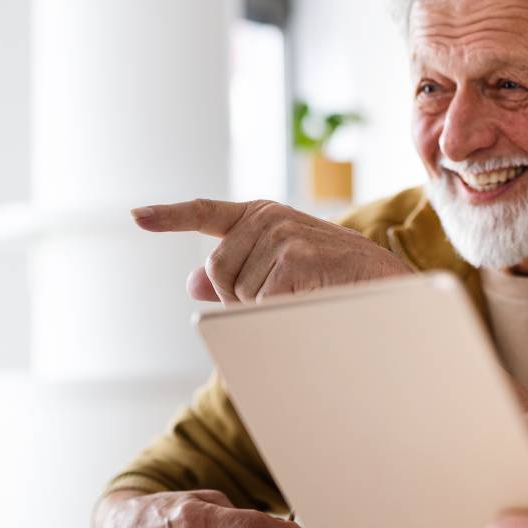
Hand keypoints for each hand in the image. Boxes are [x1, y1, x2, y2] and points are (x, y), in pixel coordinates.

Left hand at [132, 199, 412, 303]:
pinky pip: (260, 304)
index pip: (207, 212)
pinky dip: (279, 315)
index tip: (136, 216)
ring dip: (264, 309)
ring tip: (305, 298)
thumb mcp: (284, 270)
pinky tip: (309, 304)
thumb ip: (237, 274)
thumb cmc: (338, 282)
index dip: (169, 215)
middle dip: (240, 297)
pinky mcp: (294, 259)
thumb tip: (193, 283)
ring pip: (238, 293)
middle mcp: (268, 218)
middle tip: (287, 298)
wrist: (392, 289)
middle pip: (217, 271)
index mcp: (263, 216)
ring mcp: (281, 235)